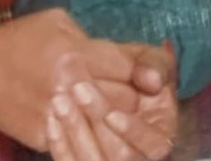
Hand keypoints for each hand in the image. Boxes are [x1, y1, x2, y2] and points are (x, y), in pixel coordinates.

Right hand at [0, 9, 133, 152]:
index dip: (144, 73)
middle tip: (135, 97)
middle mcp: (72, 86)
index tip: (152, 79)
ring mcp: (61, 116)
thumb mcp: (55, 22)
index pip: (129, 69)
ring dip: (120, 125)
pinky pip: (85, 143)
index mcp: (75, 53)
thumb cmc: (18, 40)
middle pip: (127, 102)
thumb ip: (89, 37)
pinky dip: (94, 139)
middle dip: (135, 99)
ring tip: (118, 117)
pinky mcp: (49, 138)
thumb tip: (124, 56)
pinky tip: (94, 130)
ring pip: (112, 130)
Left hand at [46, 42, 176, 160]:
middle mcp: (138, 155)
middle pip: (121, 154)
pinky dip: (60, 145)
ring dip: (76, 130)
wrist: (94, 73)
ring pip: (94, 160)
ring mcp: (109, 158)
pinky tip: (51, 119)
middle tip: (77, 90)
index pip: (153, 145)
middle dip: (98, 123)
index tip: (111, 113)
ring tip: (59, 100)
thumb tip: (153, 79)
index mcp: (160, 136)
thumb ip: (154, 65)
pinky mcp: (84, 158)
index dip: (133, 131)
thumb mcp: (147, 59)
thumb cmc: (129, 68)